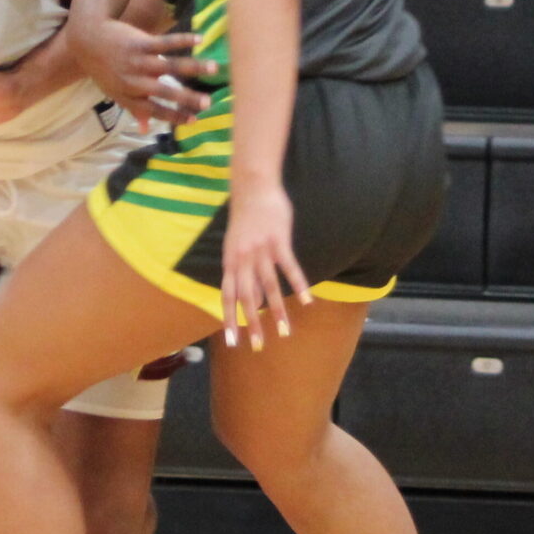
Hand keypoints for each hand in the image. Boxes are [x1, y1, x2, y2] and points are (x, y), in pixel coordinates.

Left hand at [68, 18, 218, 131]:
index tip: (194, 120)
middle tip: (208, 103)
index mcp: (128, 96)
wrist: (87, 38)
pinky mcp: (139, 42)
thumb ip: (133, 109)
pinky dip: (182, 40)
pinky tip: (199, 40)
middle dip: (186, 98)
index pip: (154, 110)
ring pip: (168, 66)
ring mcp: (137, 61)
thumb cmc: (103, 68)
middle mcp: (133, 81)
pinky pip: (164, 42)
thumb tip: (145, 130)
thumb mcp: (114, 92)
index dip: (173, 116)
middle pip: (163, 91)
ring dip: (192, 67)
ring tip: (214, 68)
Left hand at [221, 178, 311, 350]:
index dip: (229, 319)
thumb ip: (242, 271)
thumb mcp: (236, 245)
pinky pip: (289, 267)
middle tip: (258, 346)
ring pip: (269, 287)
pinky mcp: (279, 241)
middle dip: (252, 323)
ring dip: (276, 311)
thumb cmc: (245, 218)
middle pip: (246, 297)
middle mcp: (243, 259)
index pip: (227, 296)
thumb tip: (250, 297)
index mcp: (230, 261)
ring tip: (284, 332)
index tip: (233, 341)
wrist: (252, 187)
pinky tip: (306, 301)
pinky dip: (298, 285)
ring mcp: (261, 250)